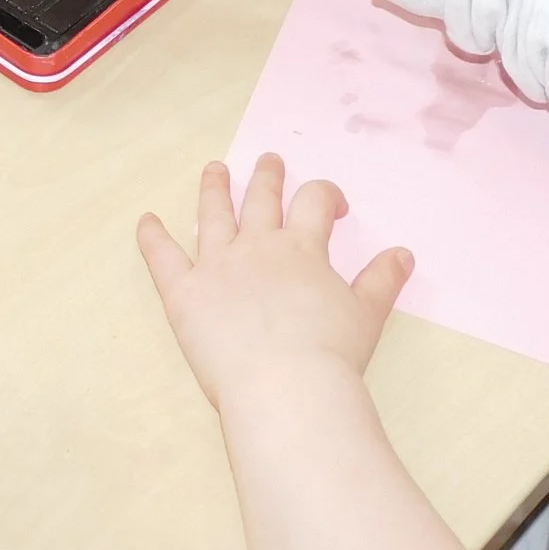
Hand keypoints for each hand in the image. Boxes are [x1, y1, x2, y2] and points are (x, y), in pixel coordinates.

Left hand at [138, 155, 411, 412]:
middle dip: (267, 177)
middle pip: (261, 198)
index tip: (334, 206)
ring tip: (215, 169)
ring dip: (214, 188)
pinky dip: (152, 237)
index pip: (314, 202)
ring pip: (213, 214)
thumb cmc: (331, 356)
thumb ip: (382, 280)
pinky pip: (163, 258)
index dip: (326, 196)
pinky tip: (145, 221)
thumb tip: (403, 253)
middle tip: (269, 160)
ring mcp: (217, 265)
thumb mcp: (367, 316)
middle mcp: (258, 246)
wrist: (286, 389)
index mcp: (302, 249)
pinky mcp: (184, 293)